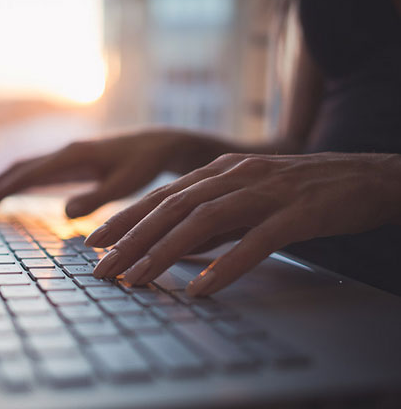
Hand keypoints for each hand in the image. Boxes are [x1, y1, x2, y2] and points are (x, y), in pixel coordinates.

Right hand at [0, 129, 222, 217]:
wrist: (158, 144)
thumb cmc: (145, 165)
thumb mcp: (126, 184)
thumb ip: (97, 198)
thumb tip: (65, 213)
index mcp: (73, 156)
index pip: (28, 174)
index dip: (3, 190)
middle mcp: (65, 152)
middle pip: (19, 168)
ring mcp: (67, 156)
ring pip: (25, 168)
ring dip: (2, 184)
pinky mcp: (72, 162)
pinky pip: (38, 172)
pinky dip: (19, 183)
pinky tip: (12, 194)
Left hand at [87, 152, 400, 295]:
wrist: (365, 176)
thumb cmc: (302, 190)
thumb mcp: (247, 197)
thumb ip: (213, 219)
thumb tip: (176, 247)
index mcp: (220, 172)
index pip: (161, 196)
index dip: (125, 218)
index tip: (95, 242)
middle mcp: (235, 176)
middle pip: (172, 208)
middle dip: (131, 239)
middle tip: (102, 268)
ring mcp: (265, 191)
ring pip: (204, 221)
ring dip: (165, 252)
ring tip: (138, 280)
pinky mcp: (297, 212)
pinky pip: (256, 241)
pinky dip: (227, 264)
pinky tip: (203, 288)